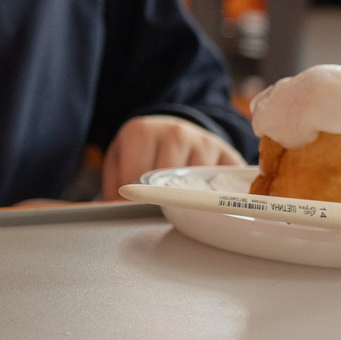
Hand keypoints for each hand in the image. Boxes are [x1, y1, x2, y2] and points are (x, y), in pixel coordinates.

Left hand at [99, 115, 243, 197]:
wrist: (169, 129)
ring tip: (182, 197)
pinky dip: (220, 196)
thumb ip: (112, 185)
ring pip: (197, 186)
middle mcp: (175, 133)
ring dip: (191, 198)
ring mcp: (204, 142)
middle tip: (161, 205)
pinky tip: (209, 198)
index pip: (138, 175)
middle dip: (163, 199)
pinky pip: (227, 184)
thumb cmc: (141, 150)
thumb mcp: (118, 160)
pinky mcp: (228, 155)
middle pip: (169, 182)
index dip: (138, 197)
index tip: (140, 206)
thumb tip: (115, 210)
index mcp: (141, 132)